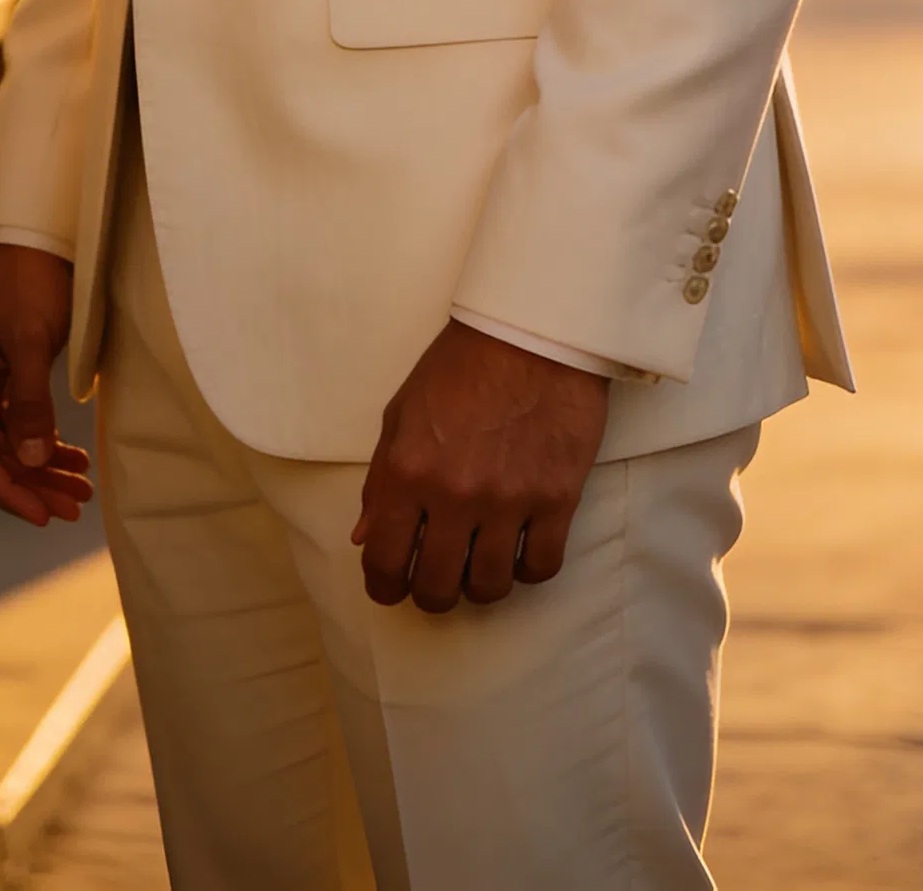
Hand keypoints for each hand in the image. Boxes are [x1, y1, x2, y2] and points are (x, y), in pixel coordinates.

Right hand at [0, 243, 93, 528]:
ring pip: (8, 444)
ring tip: (82, 490)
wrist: (35, 234)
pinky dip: (44, 443)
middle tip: (75, 508)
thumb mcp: (31, 339)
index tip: (43, 514)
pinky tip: (73, 458)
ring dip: (42, 469)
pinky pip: (18, 423)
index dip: (6, 490)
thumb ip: (29, 401)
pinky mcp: (2, 375)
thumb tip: (31, 462)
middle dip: (31, 485)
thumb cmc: (29, 278)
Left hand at [353, 320, 608, 614]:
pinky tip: (520, 549)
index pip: (385, 562)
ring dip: (480, 584)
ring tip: (480, 563)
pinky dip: (528, 569)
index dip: (383, 586)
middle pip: (438, 588)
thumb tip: (365, 536)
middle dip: (431, 593)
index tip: (391, 586)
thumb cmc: (460, 365)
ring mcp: (509, 501)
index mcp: (407, 471)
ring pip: (490, 587)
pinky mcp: (557, 498)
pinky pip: (541, 567)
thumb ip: (381, 479)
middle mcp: (455, 494)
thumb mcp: (402, 412)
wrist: (532, 329)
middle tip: (438, 579)